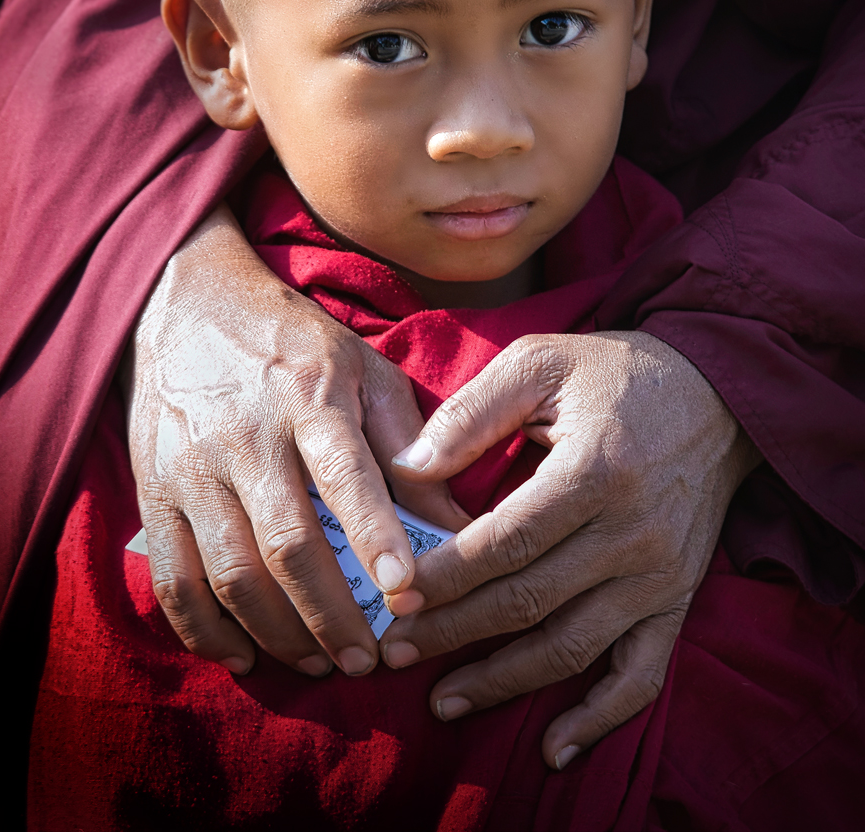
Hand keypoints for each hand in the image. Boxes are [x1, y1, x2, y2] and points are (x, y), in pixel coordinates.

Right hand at [124, 202, 467, 679]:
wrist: (188, 304)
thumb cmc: (295, 343)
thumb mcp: (365, 369)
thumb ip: (411, 445)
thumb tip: (460, 525)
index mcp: (310, 395)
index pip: (345, 474)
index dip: (376, 538)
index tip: (406, 591)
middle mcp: (247, 434)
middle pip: (288, 544)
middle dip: (332, 616)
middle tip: (368, 661)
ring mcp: (192, 466)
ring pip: (232, 573)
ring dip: (278, 634)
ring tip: (320, 664)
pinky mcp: (152, 491)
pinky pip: (173, 579)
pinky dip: (205, 630)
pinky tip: (243, 656)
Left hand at [378, 331, 759, 767]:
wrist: (715, 395)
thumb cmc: (614, 373)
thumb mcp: (540, 362)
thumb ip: (473, 412)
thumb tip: (406, 470)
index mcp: (595, 471)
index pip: (507, 541)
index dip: (447, 575)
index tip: (394, 596)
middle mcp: (632, 534)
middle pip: (530, 600)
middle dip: (456, 631)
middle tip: (396, 650)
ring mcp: (659, 574)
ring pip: (573, 646)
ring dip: (504, 681)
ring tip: (443, 699)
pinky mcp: (676, 598)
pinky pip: (641, 674)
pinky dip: (599, 719)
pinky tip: (552, 746)